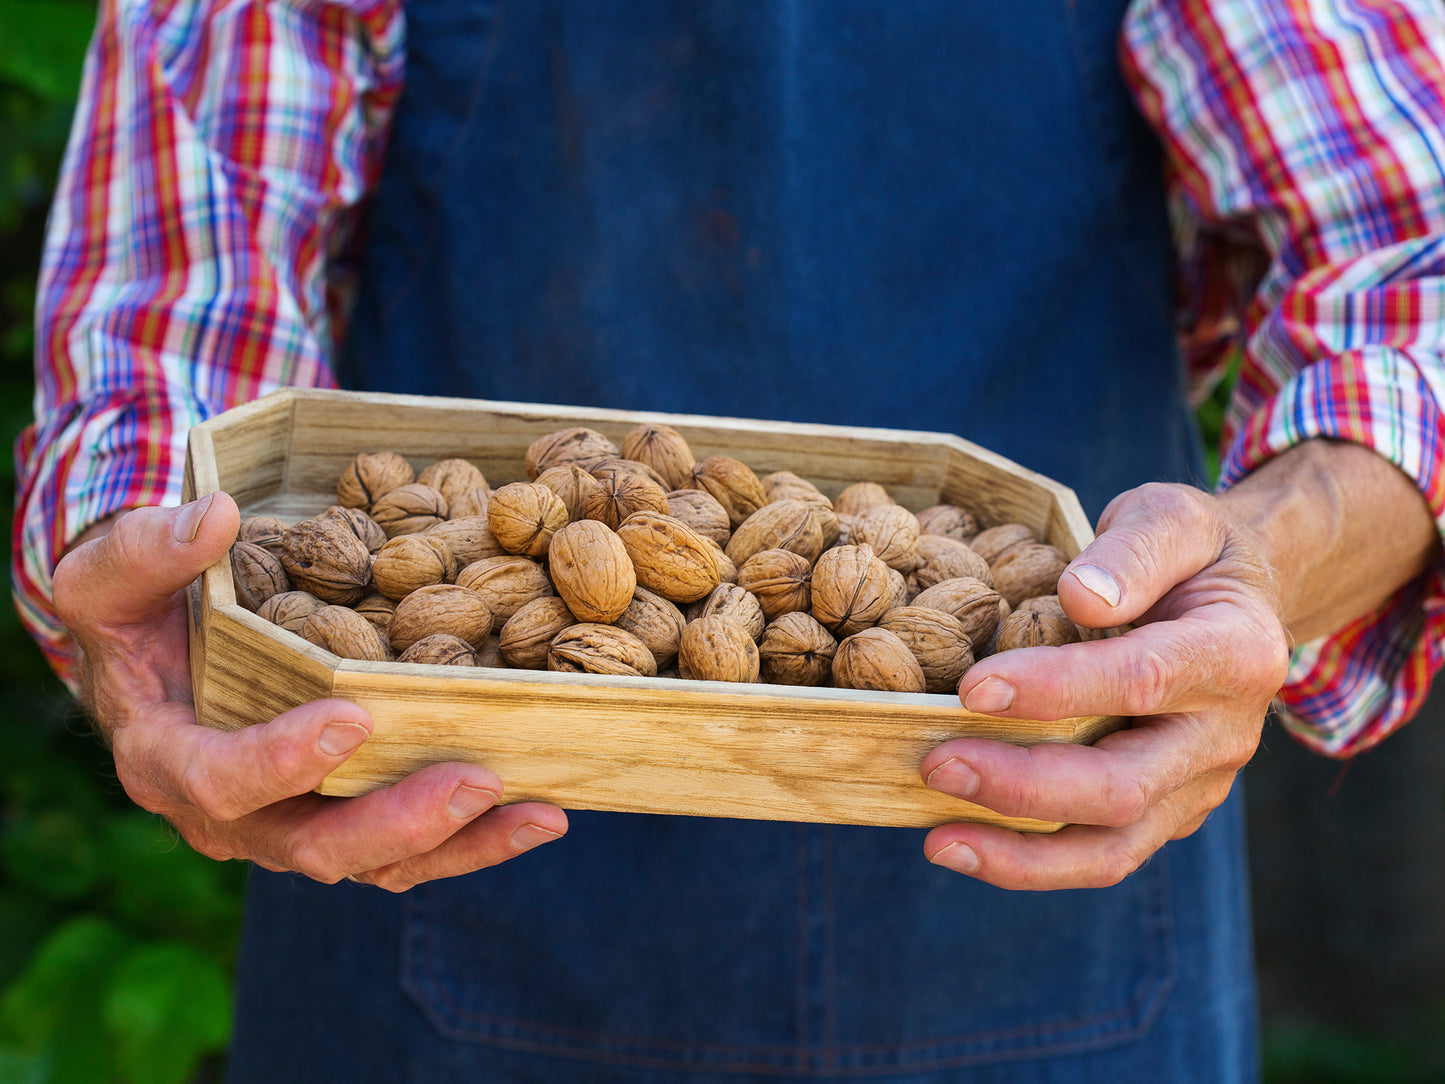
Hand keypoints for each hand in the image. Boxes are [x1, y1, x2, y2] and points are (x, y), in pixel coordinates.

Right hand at [53, 493, 566, 890]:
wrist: (162, 654)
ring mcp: (295, 825)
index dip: (279, 760)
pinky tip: (544, 810)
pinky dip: (477, 836)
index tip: (348, 719)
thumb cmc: (138, 611)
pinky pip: (413, 848)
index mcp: (168, 760)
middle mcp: (234, 816)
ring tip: (541, 812)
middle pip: (316, 845)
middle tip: (474, 782)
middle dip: (399, 820)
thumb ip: (146, 548)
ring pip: (379, 862)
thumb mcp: (114, 573)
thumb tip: (213, 515)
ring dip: (462, 843)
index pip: (218, 780)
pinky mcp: (348, 819)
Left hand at [921, 482, 1288, 889]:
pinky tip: (959, 843)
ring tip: (938, 841)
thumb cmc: (1190, 550)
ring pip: (1115, 848)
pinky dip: (1028, 862)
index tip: (974, 687)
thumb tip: (1079, 597)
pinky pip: (1100, 853)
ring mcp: (1198, 785)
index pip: (1142, 679)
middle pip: (1124, 787)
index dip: (1057, 688)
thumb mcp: (1174, 517)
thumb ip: (1134, 550)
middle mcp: (1226, 735)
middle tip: (935, 762)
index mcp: (1236, 652)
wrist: (1236, 595)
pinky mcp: (1166, 813)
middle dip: (1024, 785)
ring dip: (1021, 855)